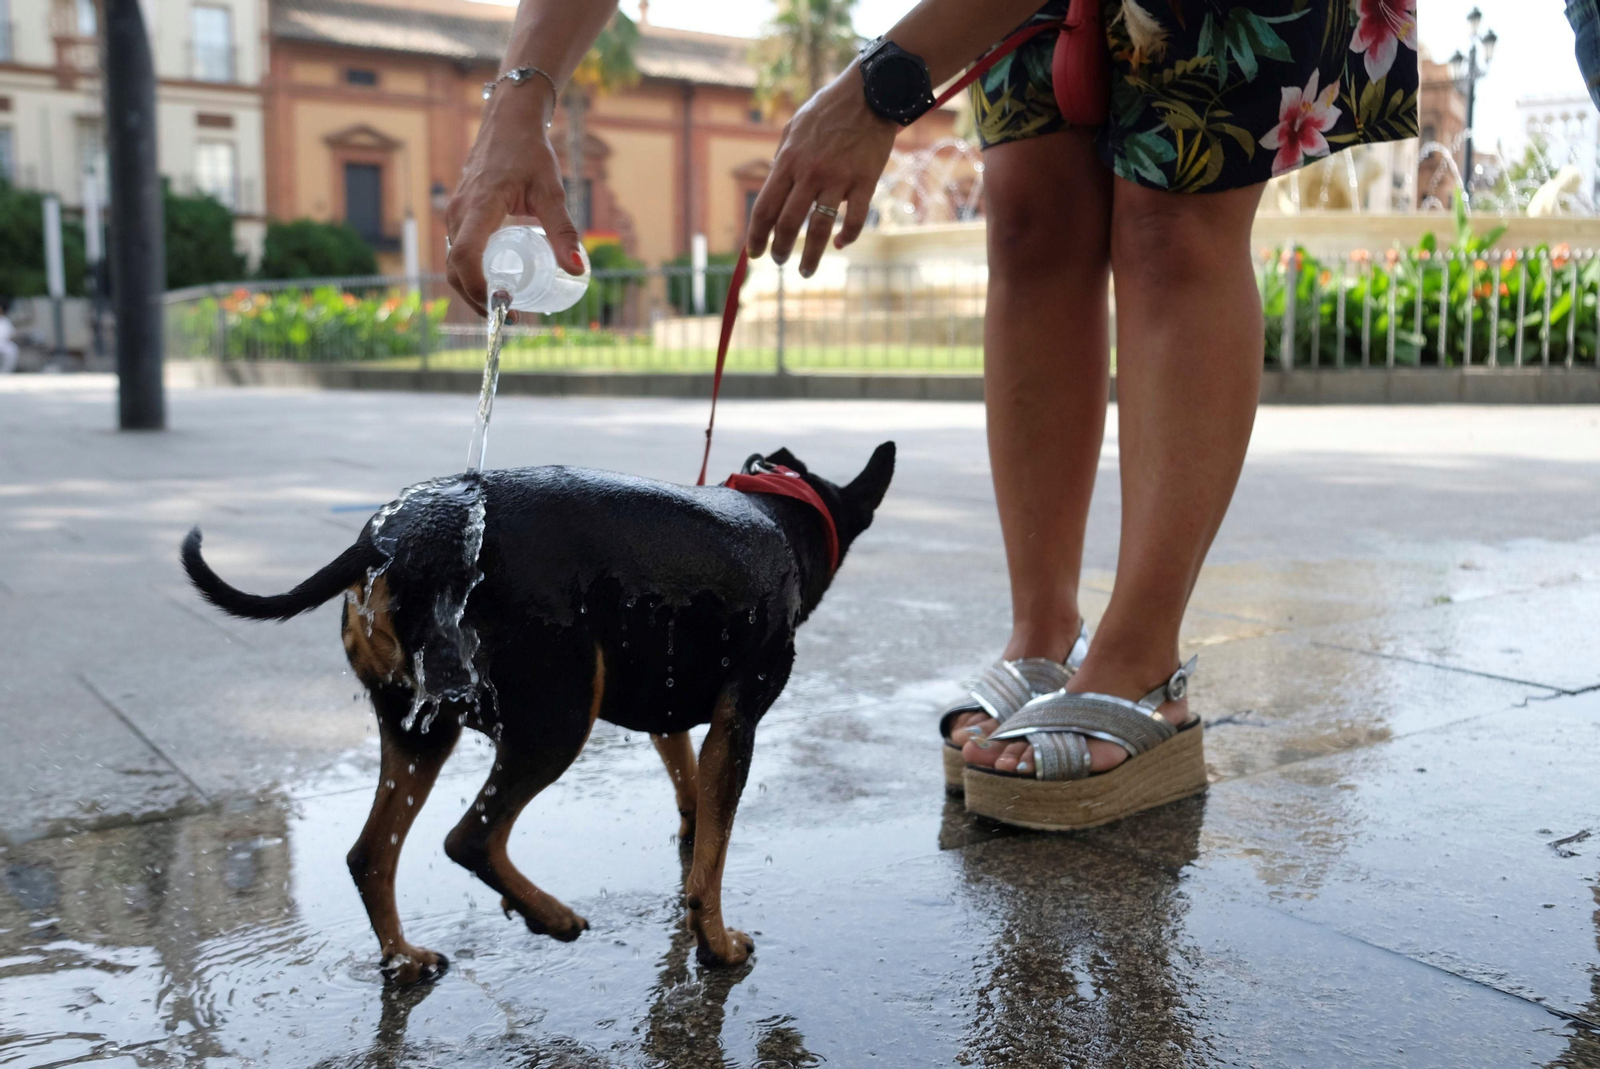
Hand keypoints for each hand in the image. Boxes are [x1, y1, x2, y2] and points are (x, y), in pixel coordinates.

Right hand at [445, 82, 586, 318]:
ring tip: (506, 307)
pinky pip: (458, 252)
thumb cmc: (530, 153)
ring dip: (473, 291)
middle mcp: (459, 214)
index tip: (504, 307)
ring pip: (453, 264)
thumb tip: (578, 270)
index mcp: (479, 207)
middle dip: (477, 301)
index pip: (466, 258)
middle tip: (510, 319)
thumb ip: (563, 231)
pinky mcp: (459, 216)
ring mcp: (455, 215)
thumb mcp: (551, 191)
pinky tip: (497, 284)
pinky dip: (471, 275)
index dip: (479, 289)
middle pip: (455, 270)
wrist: (507, 122)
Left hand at [746, 61, 898, 276]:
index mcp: (788, 160)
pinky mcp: (865, 181)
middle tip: (779, 260)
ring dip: (811, 256)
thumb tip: (773, 189)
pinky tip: (841, 244)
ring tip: (806, 271)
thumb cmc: (829, 110)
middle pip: (788, 223)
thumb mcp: (794, 128)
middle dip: (780, 248)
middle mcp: (810, 173)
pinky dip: (847, 238)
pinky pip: (855, 220)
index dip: (756, 235)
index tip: (754, 253)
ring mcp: (839, 178)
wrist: (870, 93)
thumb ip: (782, 159)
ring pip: (820, 229)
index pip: (765, 208)